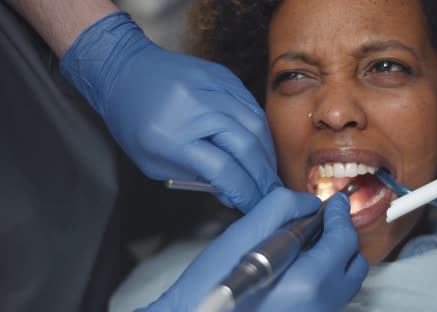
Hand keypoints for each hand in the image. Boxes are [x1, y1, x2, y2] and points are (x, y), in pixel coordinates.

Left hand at [59, 12, 278, 211]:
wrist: (125, 70)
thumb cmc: (134, 120)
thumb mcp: (155, 163)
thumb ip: (196, 178)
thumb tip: (233, 192)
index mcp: (172, 136)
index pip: (223, 169)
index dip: (244, 191)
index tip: (255, 205)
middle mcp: (196, 108)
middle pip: (246, 146)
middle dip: (264, 175)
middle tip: (271, 192)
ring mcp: (212, 88)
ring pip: (256, 125)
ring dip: (267, 153)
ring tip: (268, 172)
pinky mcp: (223, 76)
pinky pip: (251, 106)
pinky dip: (260, 130)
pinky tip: (260, 146)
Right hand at [137, 188, 367, 311]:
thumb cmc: (211, 285)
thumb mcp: (243, 235)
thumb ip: (281, 208)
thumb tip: (308, 203)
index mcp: (309, 280)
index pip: (343, 239)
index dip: (340, 214)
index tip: (334, 202)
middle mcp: (319, 304)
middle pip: (352, 263)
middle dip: (341, 237)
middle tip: (325, 220)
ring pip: (343, 282)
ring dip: (334, 257)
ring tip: (310, 242)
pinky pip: (329, 297)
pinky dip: (324, 276)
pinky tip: (300, 265)